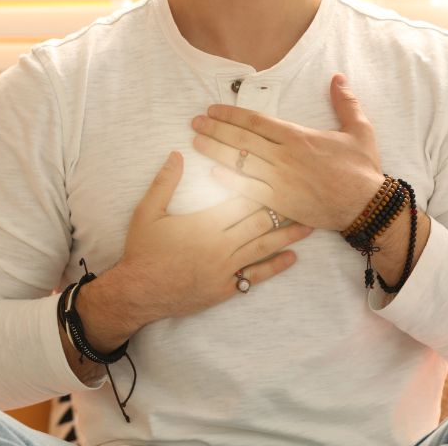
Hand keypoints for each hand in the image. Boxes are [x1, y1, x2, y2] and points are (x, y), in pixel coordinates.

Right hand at [112, 151, 313, 324]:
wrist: (137, 293)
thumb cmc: (142, 250)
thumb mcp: (147, 212)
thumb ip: (164, 182)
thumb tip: (177, 153)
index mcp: (204, 224)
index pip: (240, 201)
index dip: (262, 188)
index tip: (280, 175)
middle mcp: (220, 246)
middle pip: (259, 223)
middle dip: (282, 209)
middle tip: (305, 196)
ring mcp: (224, 269)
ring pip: (263, 249)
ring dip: (287, 236)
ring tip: (309, 225)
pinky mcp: (225, 289)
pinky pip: (255, 276)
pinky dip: (275, 267)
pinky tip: (292, 258)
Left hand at [190, 73, 382, 231]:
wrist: (366, 206)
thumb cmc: (361, 169)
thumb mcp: (360, 130)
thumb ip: (346, 102)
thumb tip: (338, 77)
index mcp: (298, 137)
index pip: (256, 122)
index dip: (231, 114)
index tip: (213, 110)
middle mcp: (284, 157)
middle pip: (241, 139)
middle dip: (215, 129)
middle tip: (195, 122)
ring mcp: (280, 181)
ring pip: (240, 163)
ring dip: (215, 151)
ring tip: (196, 143)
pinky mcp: (280, 203)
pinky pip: (248, 190)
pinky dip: (230, 181)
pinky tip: (214, 173)